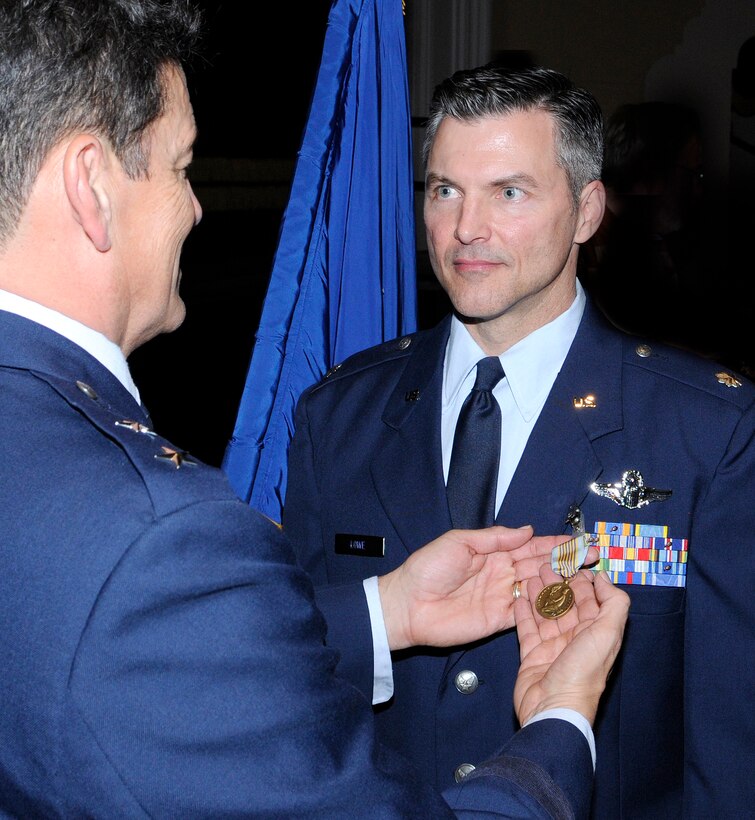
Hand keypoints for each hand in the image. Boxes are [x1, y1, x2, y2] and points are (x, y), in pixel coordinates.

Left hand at [378, 525, 577, 650]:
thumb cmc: (427, 569)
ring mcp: (503, 596)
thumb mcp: (459, 542)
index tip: (578, 538)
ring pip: (540, 587)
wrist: (408, 606)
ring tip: (590, 574)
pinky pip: (528, 611)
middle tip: (594, 554)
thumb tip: (527, 530)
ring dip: (564, 581)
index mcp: (492, 552)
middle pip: (541, 564)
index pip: (530, 545)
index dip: (554, 542)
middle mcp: (502, 573)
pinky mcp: (500, 619)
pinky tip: (568, 600)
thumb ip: (494, 539)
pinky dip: (548, 605)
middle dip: (568, 559)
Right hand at [513, 566, 629, 726]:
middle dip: (557, 584)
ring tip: (530, 576)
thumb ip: (612, 604)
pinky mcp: (532, 655)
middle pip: (566, 605)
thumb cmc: (582, 672)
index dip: (583, 582)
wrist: (553, 708)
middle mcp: (576, 639)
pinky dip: (523, 612)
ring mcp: (553, 647)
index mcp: (597, 634)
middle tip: (546, 565)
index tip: (572, 563)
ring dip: (539, 594)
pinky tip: (519, 597)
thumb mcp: (607, 634)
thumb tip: (604, 578)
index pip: (591, 602)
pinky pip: (527, 629)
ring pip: (546, 614)